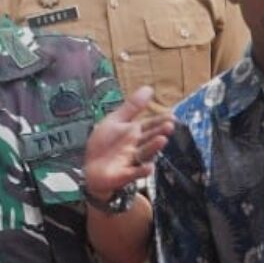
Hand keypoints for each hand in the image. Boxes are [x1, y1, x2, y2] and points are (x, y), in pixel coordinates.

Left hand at [83, 86, 174, 200]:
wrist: (92, 168)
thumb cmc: (105, 144)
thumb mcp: (115, 121)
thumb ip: (132, 107)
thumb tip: (149, 88)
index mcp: (134, 132)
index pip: (150, 125)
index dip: (160, 120)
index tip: (171, 116)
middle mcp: (136, 146)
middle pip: (149, 138)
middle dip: (159, 132)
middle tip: (170, 126)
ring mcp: (132, 160)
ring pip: (145, 153)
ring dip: (153, 147)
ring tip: (162, 140)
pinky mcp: (126, 174)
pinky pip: (135, 172)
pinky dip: (142, 170)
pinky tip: (149, 167)